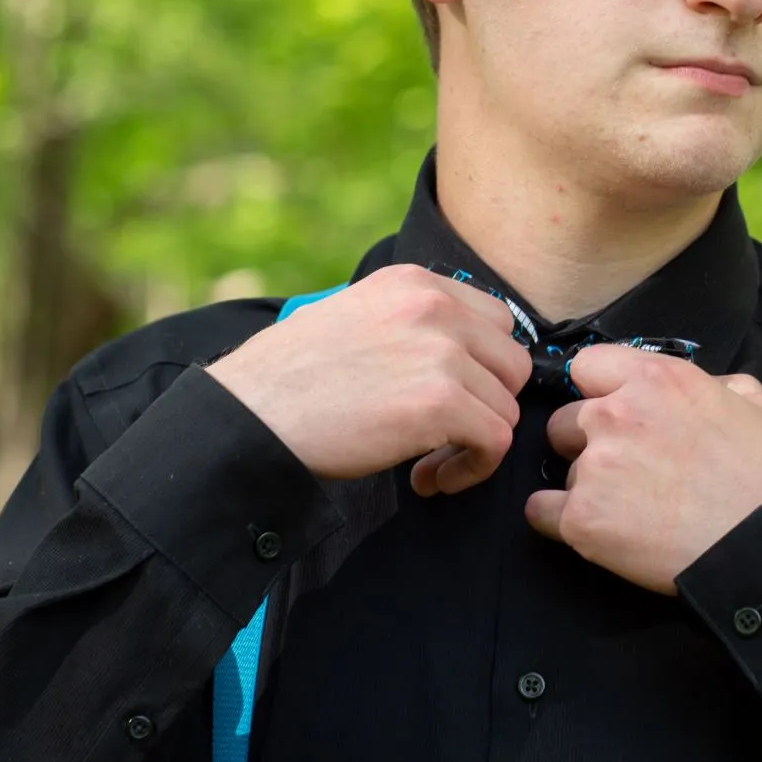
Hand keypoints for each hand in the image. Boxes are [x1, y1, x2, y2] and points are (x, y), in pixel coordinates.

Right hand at [208, 264, 532, 494]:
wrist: (250, 416)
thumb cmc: (289, 378)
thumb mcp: (353, 317)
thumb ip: (408, 324)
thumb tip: (457, 356)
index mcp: (412, 282)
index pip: (495, 321)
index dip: (481, 370)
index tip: (451, 401)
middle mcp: (434, 306)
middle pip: (511, 363)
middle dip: (486, 405)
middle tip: (444, 438)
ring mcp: (440, 352)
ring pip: (506, 407)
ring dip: (474, 444)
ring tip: (427, 464)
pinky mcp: (440, 403)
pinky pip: (496, 441)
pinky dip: (473, 469)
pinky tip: (429, 479)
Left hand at [524, 345, 761, 594]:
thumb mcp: (757, 406)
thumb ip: (719, 387)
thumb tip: (710, 391)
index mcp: (656, 379)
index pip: (587, 366)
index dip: (600, 392)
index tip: (618, 415)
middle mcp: (615, 414)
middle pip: (566, 421)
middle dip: (589, 443)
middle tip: (629, 473)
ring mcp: (594, 467)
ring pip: (563, 470)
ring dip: (587, 486)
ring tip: (630, 513)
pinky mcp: (582, 519)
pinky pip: (542, 513)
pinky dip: (560, 522)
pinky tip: (595, 532)